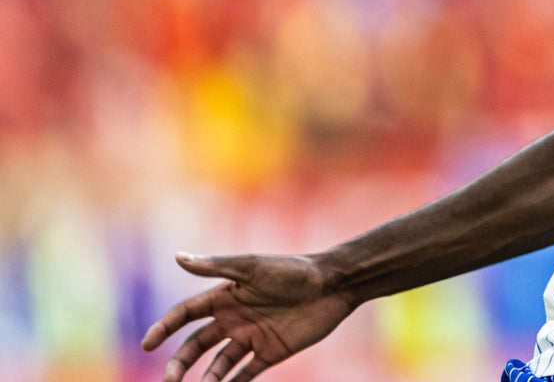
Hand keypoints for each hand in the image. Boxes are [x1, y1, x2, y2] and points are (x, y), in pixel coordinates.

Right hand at [140, 252, 354, 381]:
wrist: (334, 284)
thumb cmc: (293, 270)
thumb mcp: (253, 267)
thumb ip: (216, 266)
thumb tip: (178, 257)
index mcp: (225, 296)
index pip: (185, 314)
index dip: (164, 328)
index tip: (148, 344)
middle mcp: (233, 319)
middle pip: (196, 345)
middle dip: (180, 363)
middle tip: (170, 381)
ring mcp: (251, 337)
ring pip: (218, 364)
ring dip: (205, 379)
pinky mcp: (269, 352)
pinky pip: (244, 374)